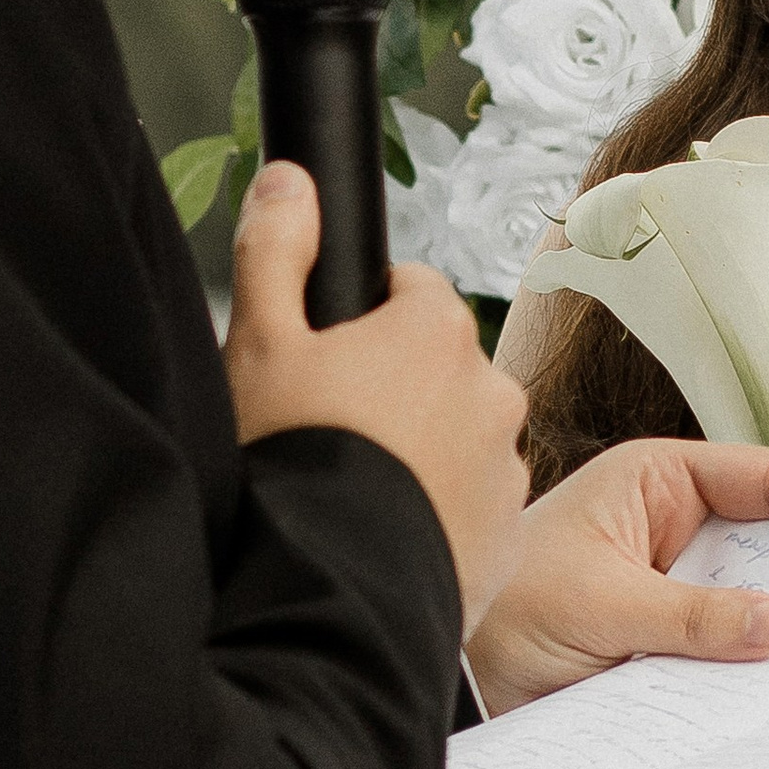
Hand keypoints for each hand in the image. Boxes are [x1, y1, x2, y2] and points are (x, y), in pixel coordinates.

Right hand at [225, 164, 527, 627]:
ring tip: (359, 492)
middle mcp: (490, 389)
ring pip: (460, 437)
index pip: (410, 293)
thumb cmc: (292, 462)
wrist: (330, 588)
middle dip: (395, 390)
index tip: (324, 362)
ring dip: (424, 452)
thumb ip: (277, 249)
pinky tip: (386, 533)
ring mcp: (506, 465)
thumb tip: (291, 180)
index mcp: (436, 329)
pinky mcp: (509, 534)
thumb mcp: (258, 343)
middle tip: (332, 433)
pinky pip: (474, 505)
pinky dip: (442, 513)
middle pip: (439, 368)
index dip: (360, 323)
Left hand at [464, 441, 768, 714]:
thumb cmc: (502, 612)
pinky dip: (765, 662)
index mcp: (654, 484)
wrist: (453, 682)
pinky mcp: (677, 640)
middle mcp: (674, 526)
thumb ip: (689, 617)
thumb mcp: (599, 607)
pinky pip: (734, 646)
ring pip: (760, 595)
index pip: (760, 478)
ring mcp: (680, 584)